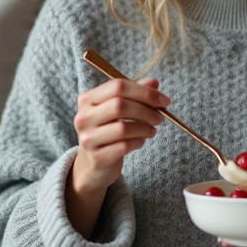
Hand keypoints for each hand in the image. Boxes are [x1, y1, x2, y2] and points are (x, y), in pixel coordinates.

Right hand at [67, 77, 167, 236]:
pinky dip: (138, 142)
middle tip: (160, 117)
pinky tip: (141, 141)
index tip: (163, 100)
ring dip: (144, 128)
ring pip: (123, 128)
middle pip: (119, 105)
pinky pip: (124, 146)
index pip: (118, 86)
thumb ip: (135, 93)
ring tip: (152, 130)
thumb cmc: (108, 131)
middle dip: (146, 110)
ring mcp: (88, 138)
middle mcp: (84, 117)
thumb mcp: (118, 109)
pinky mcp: (97, 157)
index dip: (145, 92)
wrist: (93, 164)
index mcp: (87, 99)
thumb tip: (154, 82)